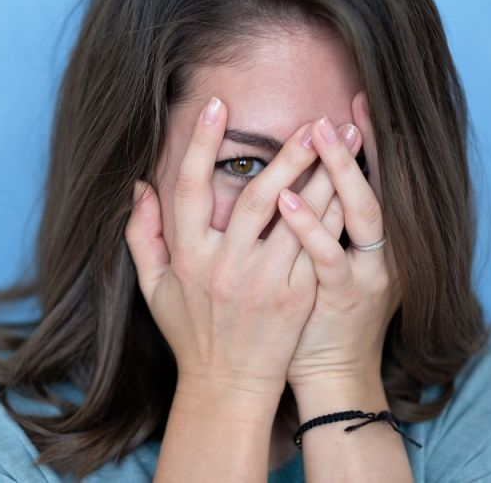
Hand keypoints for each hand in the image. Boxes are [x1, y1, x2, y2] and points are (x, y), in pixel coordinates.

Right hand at [125, 97, 340, 402]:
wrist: (227, 385)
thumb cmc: (189, 331)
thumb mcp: (153, 287)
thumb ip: (141, 235)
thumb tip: (139, 186)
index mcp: (188, 257)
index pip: (190, 189)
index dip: (202, 144)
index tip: (217, 104)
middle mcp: (226, 266)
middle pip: (257, 197)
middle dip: (287, 155)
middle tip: (313, 121)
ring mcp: (264, 283)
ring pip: (297, 219)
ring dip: (324, 176)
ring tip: (347, 143)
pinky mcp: (297, 298)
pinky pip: (319, 248)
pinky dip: (334, 215)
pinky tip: (351, 190)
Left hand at [277, 92, 399, 390]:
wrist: (332, 373)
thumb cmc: (318, 315)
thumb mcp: (330, 266)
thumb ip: (326, 222)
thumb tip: (300, 179)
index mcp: (373, 241)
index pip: (371, 181)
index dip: (367, 143)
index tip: (352, 104)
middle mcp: (380, 252)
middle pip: (372, 187)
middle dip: (353, 149)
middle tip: (334, 111)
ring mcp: (366, 274)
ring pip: (360, 213)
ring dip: (339, 171)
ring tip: (316, 133)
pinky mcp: (345, 297)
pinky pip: (328, 256)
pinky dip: (309, 225)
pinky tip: (286, 198)